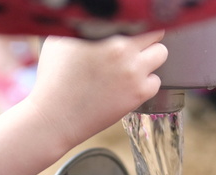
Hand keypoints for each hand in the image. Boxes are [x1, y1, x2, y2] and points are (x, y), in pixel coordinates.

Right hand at [26, 31, 166, 148]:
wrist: (55, 116)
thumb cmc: (54, 78)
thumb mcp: (61, 40)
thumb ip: (84, 25)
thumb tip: (97, 17)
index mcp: (105, 31)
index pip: (137, 17)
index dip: (136, 24)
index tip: (132, 31)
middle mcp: (121, 47)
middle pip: (156, 31)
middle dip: (146, 39)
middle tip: (132, 49)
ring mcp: (132, 71)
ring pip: (161, 53)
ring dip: (150, 58)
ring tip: (132, 66)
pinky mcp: (137, 93)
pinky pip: (156, 81)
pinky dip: (146, 83)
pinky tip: (129, 86)